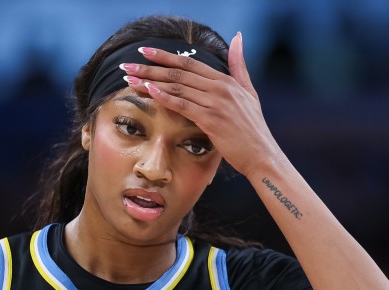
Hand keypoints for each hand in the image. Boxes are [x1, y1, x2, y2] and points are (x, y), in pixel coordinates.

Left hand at [121, 33, 282, 178]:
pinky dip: (165, 97)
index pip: (189, 63)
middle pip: (178, 73)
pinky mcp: (211, 120)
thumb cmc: (253, 128)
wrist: (261, 154)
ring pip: (177, 87)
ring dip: (150, 82)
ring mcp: (215, 103)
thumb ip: (240, 65)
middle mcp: (220, 88)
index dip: (165, 56)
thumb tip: (238, 37)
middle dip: (150, 68)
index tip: (145, 52)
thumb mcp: (249, 91)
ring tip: (129, 80)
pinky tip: (149, 92)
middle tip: (127, 67)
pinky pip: (183, 105)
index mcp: (226, 80)